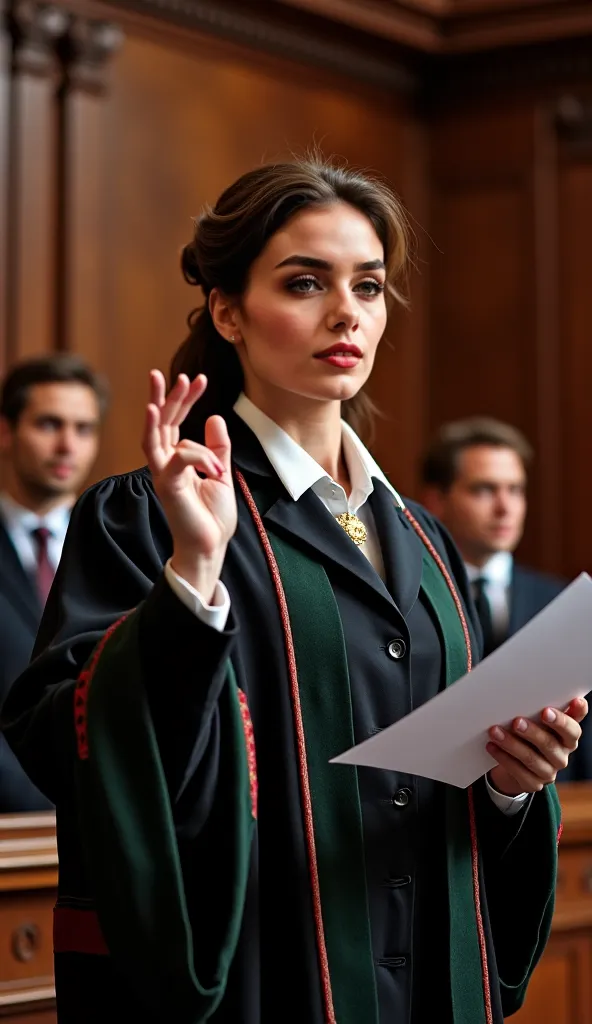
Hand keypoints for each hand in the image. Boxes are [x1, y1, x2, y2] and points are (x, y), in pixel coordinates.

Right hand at [142, 371, 236, 600]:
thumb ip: (217, 448)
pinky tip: (216, 467)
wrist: (210, 547)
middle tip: (180, 374)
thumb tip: (215, 417)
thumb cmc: (212, 517)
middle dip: (168, 395)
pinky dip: (200, 456)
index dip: (186, 399)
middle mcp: (165, 464)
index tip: (201, 379)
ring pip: (156, 433)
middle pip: (161, 422)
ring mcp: (163, 474)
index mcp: (177, 460)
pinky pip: (179, 457)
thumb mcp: (221, 474)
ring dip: (162, 407)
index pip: (176, 422)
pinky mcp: (168, 486)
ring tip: (169, 384)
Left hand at [486, 697, 587, 795]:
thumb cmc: (529, 730)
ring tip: (494, 731)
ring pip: (532, 759)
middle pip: (551, 744)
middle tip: (516, 721)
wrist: (517, 762)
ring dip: (512, 744)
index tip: (547, 710)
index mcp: (568, 735)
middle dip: (533, 732)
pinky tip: (492, 746)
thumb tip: (524, 687)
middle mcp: (562, 754)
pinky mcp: (534, 784)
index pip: (573, 728)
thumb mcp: (536, 718)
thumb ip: (538, 707)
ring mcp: (550, 771)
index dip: (563, 720)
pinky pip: (519, 772)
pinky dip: (503, 758)